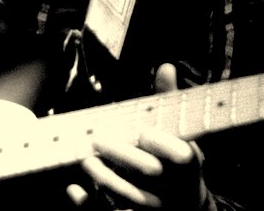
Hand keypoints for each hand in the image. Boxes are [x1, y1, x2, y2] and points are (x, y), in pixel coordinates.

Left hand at [68, 63, 212, 209]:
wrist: (186, 201)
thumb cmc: (180, 157)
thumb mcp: (182, 130)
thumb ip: (170, 101)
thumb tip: (165, 67)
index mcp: (190, 164)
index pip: (184, 159)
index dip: (163, 146)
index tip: (143, 133)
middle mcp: (175, 188)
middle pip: (151, 177)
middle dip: (125, 159)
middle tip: (98, 141)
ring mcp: (156, 206)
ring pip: (131, 199)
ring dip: (105, 180)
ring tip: (86, 160)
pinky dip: (89, 206)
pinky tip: (73, 189)